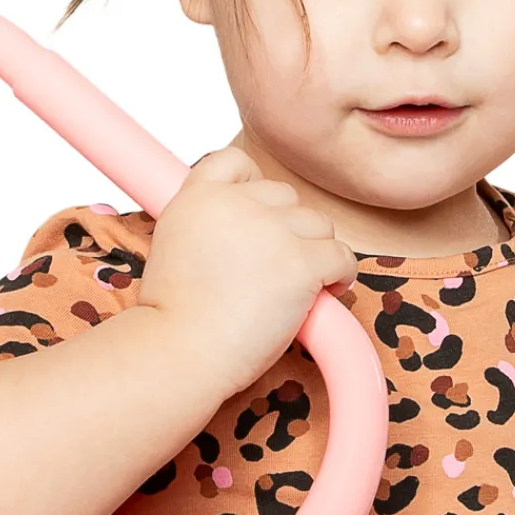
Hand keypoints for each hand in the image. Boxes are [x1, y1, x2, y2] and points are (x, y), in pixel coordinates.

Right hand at [137, 147, 359, 398]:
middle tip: (276, 269)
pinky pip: (342, 256)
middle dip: (288, 230)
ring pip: (318, 224)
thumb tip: (243, 231)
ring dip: (315, 252)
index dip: (254, 188)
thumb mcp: (172, 246)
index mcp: (198, 196)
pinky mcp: (300, 262)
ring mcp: (271, 230)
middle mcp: (235, 203)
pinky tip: (326, 293)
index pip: (236, 162)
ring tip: (300, 286)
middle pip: (286, 197)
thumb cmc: (173, 317)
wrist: (180, 351)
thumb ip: (205, 222)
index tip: (259, 219)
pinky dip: (340, 275)